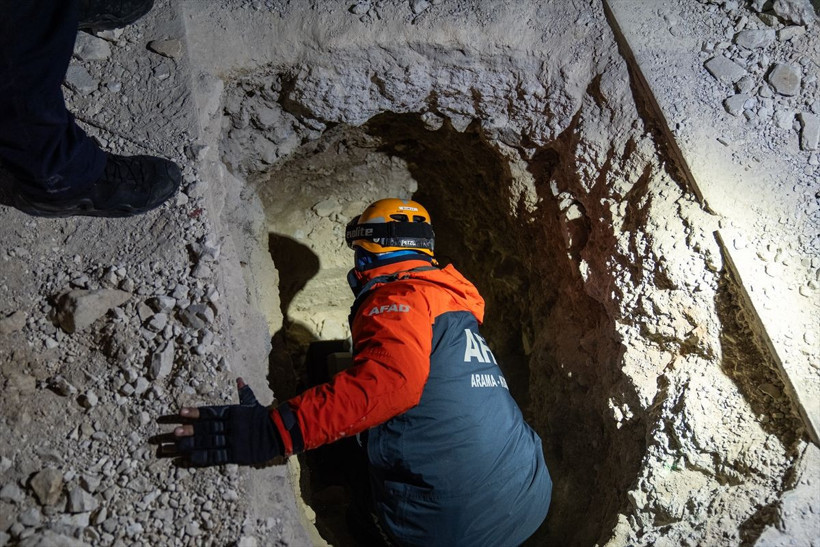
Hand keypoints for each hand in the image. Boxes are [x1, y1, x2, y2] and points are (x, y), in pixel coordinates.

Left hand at [157, 378, 282, 465]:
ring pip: (209, 443)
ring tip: (176, 446)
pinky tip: (189, 458)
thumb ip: (245, 393)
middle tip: (174, 432)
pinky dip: (203, 457)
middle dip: (190, 430)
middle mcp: (231, 426)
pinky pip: (217, 456)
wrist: (279, 433)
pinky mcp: (236, 454)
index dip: (196, 413)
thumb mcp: (254, 404)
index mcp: (233, 413)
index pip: (211, 412)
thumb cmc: (264, 418)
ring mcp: (233, 441)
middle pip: (207, 429)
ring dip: (192, 445)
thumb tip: (240, 379)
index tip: (181, 412)